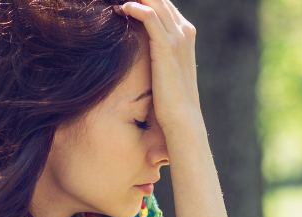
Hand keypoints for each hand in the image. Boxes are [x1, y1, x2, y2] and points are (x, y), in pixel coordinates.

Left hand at [116, 0, 201, 135]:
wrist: (182, 119)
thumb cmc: (170, 100)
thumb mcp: (164, 71)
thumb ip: (156, 54)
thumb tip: (140, 54)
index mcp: (185, 34)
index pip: (163, 4)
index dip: (144, 0)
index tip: (124, 3)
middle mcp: (184, 31)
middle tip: (116, 0)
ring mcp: (178, 37)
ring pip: (154, 1)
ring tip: (116, 2)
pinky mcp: (167, 46)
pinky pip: (149, 16)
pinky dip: (134, 8)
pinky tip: (121, 10)